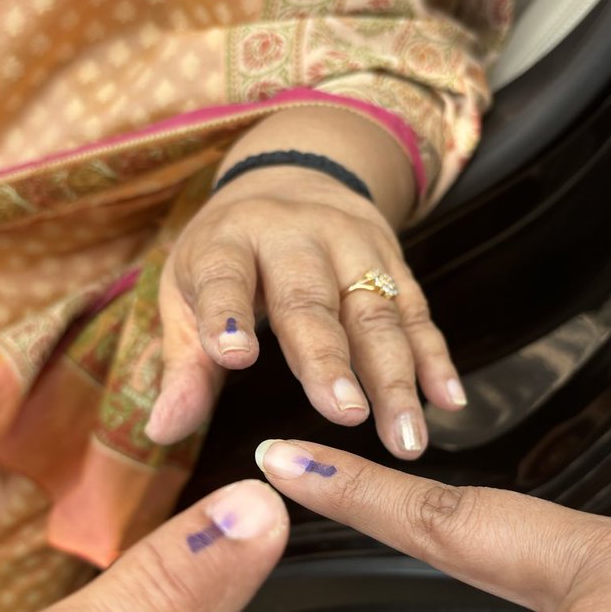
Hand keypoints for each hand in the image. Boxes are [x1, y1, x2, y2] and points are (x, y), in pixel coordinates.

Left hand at [146, 166, 462, 459]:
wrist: (295, 175)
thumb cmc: (230, 254)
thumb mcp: (187, 294)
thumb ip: (184, 365)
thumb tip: (163, 432)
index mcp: (230, 240)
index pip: (225, 276)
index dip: (227, 314)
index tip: (232, 357)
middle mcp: (295, 237)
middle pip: (312, 299)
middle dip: (329, 359)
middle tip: (343, 414)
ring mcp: (353, 246)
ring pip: (376, 313)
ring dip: (395, 377)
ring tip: (404, 437)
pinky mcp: (394, 262)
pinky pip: (418, 312)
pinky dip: (435, 358)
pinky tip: (447, 401)